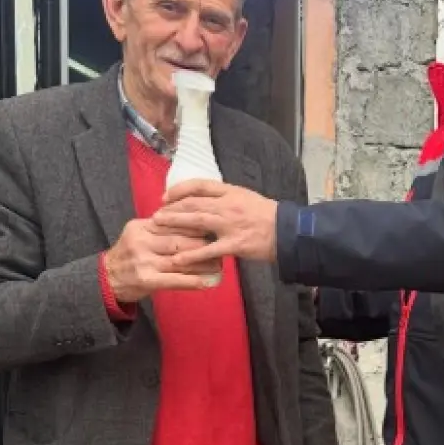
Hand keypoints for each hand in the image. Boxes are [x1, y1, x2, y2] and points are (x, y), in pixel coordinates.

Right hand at [103, 219, 217, 303]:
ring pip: (180, 260)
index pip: (174, 222)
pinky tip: (208, 282)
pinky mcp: (146, 280)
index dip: (196, 226)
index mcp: (141, 226)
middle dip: (203, 244)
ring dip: (203, 264)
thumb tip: (195, 221)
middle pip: (180, 241)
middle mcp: (142, 241)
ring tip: (220, 265)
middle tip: (222, 247)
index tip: (214, 228)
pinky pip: (175, 280)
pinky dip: (194, 281)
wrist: (106, 279)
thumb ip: (162, 228)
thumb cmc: (130, 255)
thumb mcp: (140, 234)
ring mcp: (143, 261)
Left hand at [154, 180, 278, 262]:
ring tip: (158, 226)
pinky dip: (192, 254)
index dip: (180, 189)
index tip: (166, 197)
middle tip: (155, 215)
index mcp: (232, 192)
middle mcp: (229, 205)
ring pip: (197, 221)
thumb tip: (205, 199)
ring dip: (175, 223)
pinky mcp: (235, 244)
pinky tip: (177, 259)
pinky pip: (209, 249)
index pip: (200, 185)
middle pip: (194, 203)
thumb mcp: (247, 198)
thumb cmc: (268, 216)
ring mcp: (231, 225)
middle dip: (172, 208)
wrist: (288, 232)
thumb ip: (226, 198)